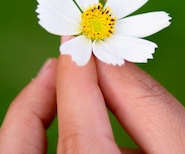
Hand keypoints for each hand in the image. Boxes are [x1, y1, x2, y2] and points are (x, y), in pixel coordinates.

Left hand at [0, 56, 184, 152]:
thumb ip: (151, 107)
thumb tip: (111, 61)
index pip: (77, 133)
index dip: (75, 78)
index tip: (78, 42)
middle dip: (33, 104)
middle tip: (58, 66)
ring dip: (44, 127)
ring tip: (77, 96)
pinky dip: (60, 151)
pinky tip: (96, 141)